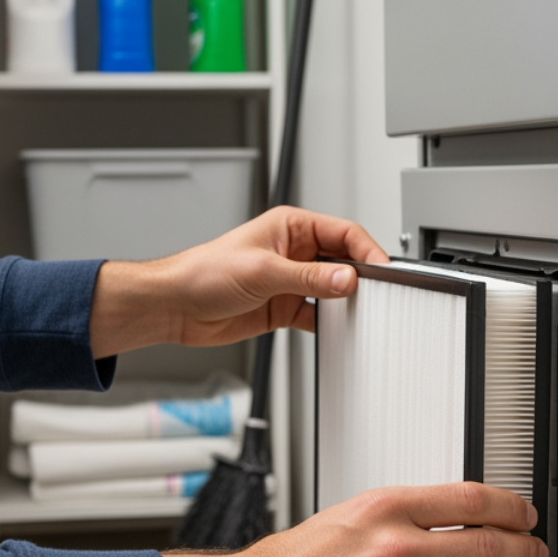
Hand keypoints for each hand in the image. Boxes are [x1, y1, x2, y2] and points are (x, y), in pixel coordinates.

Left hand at [89, 207, 389, 358]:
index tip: (383, 270)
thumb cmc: (203, 273)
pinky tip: (335, 329)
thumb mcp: (263, 272)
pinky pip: (318, 314)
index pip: (344, 233)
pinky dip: (329, 323)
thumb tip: (346, 280)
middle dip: (361, 276)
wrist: (175, 306)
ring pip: (333, 289)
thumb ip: (308, 279)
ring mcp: (291, 281)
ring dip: (345, 301)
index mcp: (292, 227)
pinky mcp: (284, 307)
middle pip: (344, 261)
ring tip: (358, 313)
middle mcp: (295, 252)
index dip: (367, 250)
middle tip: (378, 294)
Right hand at [158, 483, 546, 556]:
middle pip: (488, 545)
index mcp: (385, 509)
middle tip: (534, 551)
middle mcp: (397, 549)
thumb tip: (449, 520)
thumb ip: (399, 516)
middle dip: (524, 549)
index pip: (471, 500)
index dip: (510, 507)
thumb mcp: (348, 515)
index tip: (522, 513)